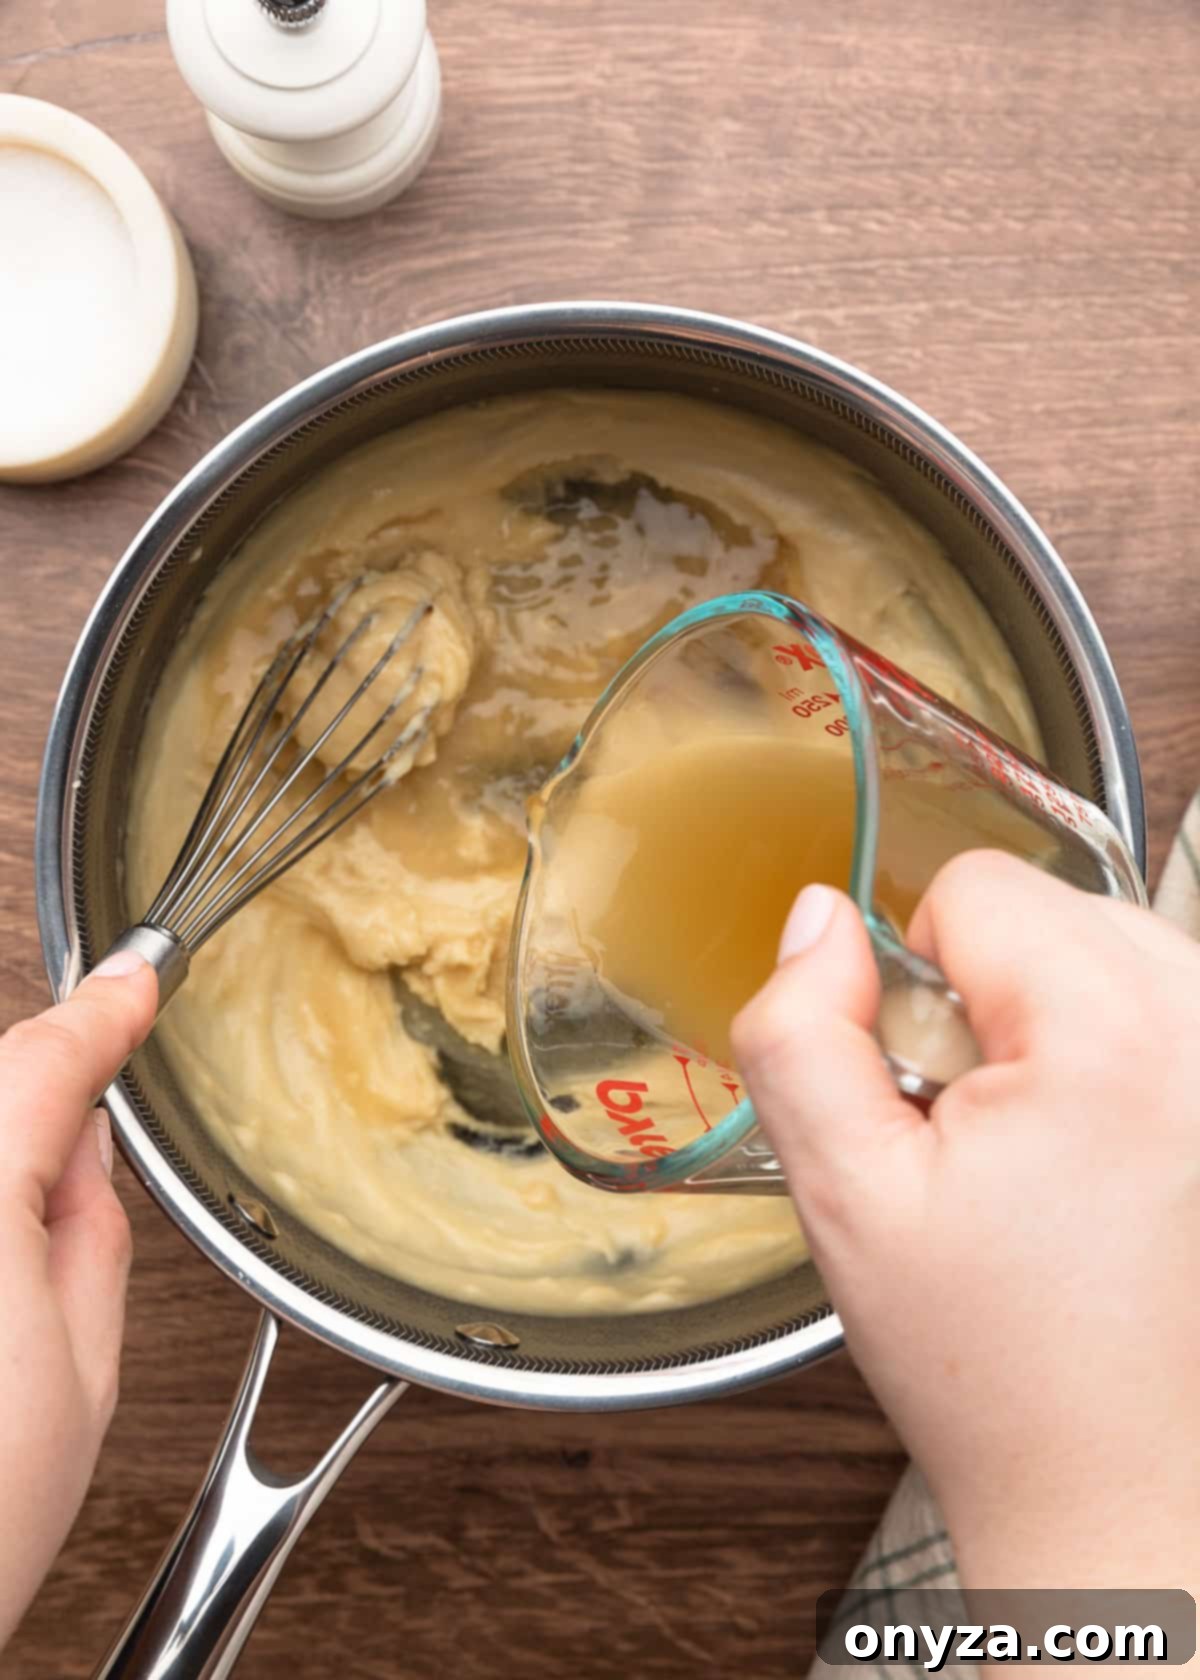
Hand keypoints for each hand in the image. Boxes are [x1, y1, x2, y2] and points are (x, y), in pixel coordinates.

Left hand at [0, 951, 156, 1647]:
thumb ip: (94, 1233)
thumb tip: (91, 1153)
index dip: (99, 1011)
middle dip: (35, 1110)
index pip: (40, 1060)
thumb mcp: (83, 1380)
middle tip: (76, 1187)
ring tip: (16, 1270)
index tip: (134, 980)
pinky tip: (4, 1280)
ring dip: (2, 1164)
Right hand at [732, 851, 1199, 1589]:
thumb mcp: (843, 1193)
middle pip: (1045, 907)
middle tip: (975, 1134)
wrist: (1111, 1481)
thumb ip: (801, 1032)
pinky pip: (1152, 1001)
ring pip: (1099, 947)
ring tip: (1030, 1152)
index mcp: (1112, 1034)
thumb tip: (819, 920)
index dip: (913, 982)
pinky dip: (1100, 1050)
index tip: (927, 1093)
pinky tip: (1079, 1155)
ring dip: (1044, 1021)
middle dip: (984, 996)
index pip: (974, 886)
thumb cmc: (994, 1364)